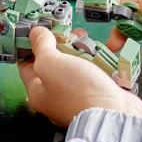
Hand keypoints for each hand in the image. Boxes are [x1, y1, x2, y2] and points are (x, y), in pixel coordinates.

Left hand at [18, 27, 141, 127]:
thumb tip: (35, 33)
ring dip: (78, 49)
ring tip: (84, 37)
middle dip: (58, 43)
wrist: (115, 113)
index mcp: (38, 92)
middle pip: (52, 63)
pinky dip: (95, 59)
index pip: (26, 65)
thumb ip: (41, 46)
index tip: (36, 29)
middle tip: (66, 31)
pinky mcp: (98, 93)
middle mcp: (55, 96)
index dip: (29, 45)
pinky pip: (93, 71)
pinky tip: (98, 49)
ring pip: (74, 65)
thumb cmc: (78, 91)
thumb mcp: (50, 63)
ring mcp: (78, 95)